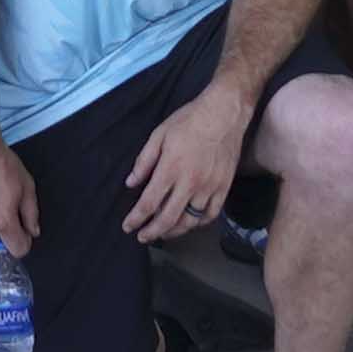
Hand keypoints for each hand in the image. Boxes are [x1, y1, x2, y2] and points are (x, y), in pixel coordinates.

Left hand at [123, 85, 254, 239]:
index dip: (136, 218)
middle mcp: (190, 183)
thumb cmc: (188, 120)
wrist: (224, 113)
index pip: (149, 203)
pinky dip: (198, 223)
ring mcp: (210, 187)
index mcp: (171, 169)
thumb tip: (130, 183)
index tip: (128, 226)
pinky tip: (189, 223)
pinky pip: (211, 214)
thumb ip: (144, 161)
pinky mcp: (224, 187)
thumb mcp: (159, 135)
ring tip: (163, 233)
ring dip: (174, 231)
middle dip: (152, 232)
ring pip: (190, 221)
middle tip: (142, 237)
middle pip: (168, 218)